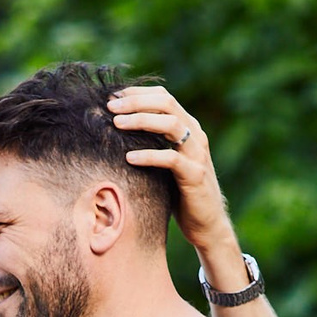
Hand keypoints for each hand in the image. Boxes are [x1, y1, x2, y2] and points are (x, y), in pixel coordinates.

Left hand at [110, 83, 242, 281]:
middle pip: (166, 104)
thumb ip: (152, 143)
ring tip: (116, 124)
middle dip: (136, 102)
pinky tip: (129, 157)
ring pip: (171, 125)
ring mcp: (197, 154)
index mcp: (188, 127)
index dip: (138, 93)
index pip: (164, 97)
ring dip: (141, 120)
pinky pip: (171, 159)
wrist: (206, 223)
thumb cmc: (179, 192)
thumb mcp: (165, 162)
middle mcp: (195, 135)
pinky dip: (148, 155)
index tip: (112, 97)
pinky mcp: (195, 175)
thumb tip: (116, 129)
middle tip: (110, 107)